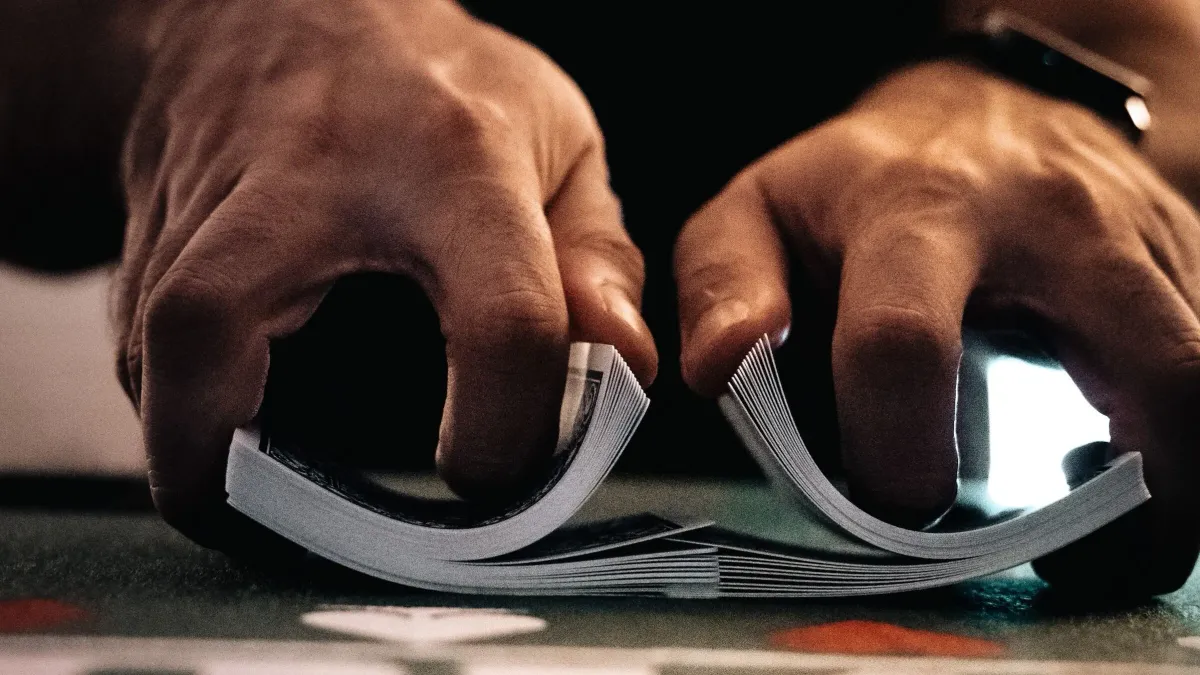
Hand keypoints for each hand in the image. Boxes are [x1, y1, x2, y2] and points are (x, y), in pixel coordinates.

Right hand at [113, 0, 655, 546]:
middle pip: (215, 327)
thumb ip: (598, 256)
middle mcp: (307, 180)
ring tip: (276, 488)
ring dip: (203, 448)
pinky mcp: (147, 236)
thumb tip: (620, 365)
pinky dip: (186, 410)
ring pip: (150, 357)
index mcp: (451, 161)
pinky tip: (242, 416)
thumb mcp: (554, 135)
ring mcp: (205, 204)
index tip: (497, 470)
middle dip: (240, 464)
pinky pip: (140, 354)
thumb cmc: (436, 84)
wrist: (282, 12)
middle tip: (306, 526)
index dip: (508, 429)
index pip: (501, 318)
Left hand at [675, 61, 1199, 595]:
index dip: (894, 454)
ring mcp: (1145, 243)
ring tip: (1099, 535)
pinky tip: (1116, 467)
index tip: (890, 510)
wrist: (982, 108)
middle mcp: (1058, 223)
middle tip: (1060, 566)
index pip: (905, 344)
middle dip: (1129, 505)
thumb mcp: (761, 210)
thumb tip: (714, 370)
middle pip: (1157, 373)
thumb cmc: (856, 181)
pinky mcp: (1187, 263)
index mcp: (920, 212)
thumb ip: (723, 286)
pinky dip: (1179, 448)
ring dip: (1174, 490)